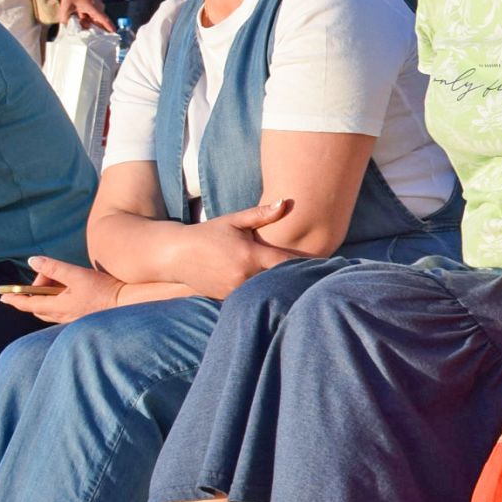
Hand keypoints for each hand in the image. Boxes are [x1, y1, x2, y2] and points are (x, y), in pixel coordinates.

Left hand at [0, 256, 122, 324]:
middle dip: (35, 292)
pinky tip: (70, 289)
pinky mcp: (80, 316)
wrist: (126, 303)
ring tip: (58, 280)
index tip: (3, 297)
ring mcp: (71, 318)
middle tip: (45, 276)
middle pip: (38, 306)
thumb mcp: (77, 275)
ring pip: (49, 309)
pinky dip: (58, 299)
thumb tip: (33, 260)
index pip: (28, 304)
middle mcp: (62, 316)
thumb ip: (54, 268)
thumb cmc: (103, 290)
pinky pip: (61, 309)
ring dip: (47, 295)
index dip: (14, 299)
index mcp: (58, 307)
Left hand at [60, 0, 113, 32]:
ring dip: (86, 23)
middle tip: (83, 35)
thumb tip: (65, 27)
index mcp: (94, 9)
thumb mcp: (66, 6)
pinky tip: (76, 18)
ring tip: (77, 26)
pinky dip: (85, 18)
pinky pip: (91, 14)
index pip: (105, 20)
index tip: (115, 34)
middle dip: (92, 29)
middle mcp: (98, 8)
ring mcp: (95, 6)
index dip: (110, 28)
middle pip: (98, 22)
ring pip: (93, 18)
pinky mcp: (92, 4)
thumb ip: (65, 18)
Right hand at [174, 198, 307, 299]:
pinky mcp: (226, 299)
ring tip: (302, 286)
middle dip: (295, 278)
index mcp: (249, 255)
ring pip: (264, 292)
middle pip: (278, 280)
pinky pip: (250, 298)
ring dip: (279, 288)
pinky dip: (262, 294)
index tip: (324, 264)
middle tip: (318, 277)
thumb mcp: (234, 220)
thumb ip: (261, 214)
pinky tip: (276, 292)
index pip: (284, 262)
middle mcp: (243, 276)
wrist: (176, 255)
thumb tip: (285, 202)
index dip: (305, 264)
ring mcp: (234, 290)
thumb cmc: (209, 233)